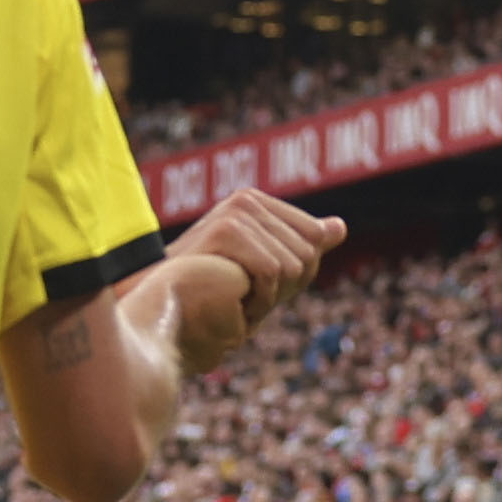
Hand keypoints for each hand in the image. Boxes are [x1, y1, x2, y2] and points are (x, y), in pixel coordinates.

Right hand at [154, 191, 344, 371]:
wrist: (161, 301)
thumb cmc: (208, 285)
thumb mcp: (261, 263)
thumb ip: (301, 244)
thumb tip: (340, 227)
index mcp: (257, 202)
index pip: (314, 239)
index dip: (295, 274)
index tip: (259, 284)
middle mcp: (248, 200)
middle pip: (309, 252)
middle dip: (285, 287)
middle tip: (244, 295)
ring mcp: (237, 212)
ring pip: (294, 265)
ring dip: (270, 297)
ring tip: (235, 298)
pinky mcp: (227, 229)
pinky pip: (273, 272)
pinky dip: (259, 298)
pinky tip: (234, 301)